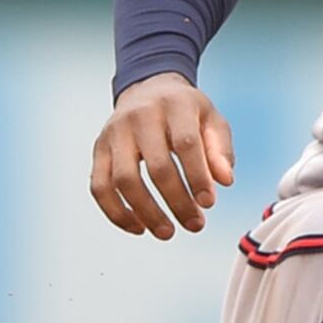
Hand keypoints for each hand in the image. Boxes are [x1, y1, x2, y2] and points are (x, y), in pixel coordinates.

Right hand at [90, 74, 234, 239]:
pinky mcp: (98, 149)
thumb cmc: (185, 111)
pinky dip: (116, 212)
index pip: (185, 144)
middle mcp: (140, 117)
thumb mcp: (211, 120)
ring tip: (167, 232)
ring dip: (146, 212)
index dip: (197, 176)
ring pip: (123, 179)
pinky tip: (138, 227)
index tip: (209, 203)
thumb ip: (220, 149)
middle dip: (177, 201)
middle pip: (156, 166)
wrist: (147, 90)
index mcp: (174, 106)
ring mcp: (114, 133)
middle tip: (195, 225)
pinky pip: (99, 186)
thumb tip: (225, 181)